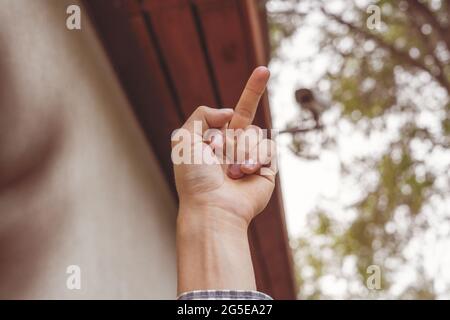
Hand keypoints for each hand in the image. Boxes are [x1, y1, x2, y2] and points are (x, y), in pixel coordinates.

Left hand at [173, 66, 276, 227]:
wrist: (212, 206)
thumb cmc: (195, 176)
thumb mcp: (185, 138)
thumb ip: (203, 115)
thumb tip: (230, 113)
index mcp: (217, 138)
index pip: (236, 110)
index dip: (252, 90)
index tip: (265, 70)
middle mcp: (236, 145)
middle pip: (249, 120)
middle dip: (230, 139)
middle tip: (216, 159)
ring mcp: (252, 157)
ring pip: (257, 134)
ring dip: (240, 150)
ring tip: (231, 172)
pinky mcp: (266, 169)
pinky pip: (268, 149)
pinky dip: (253, 158)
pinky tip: (243, 174)